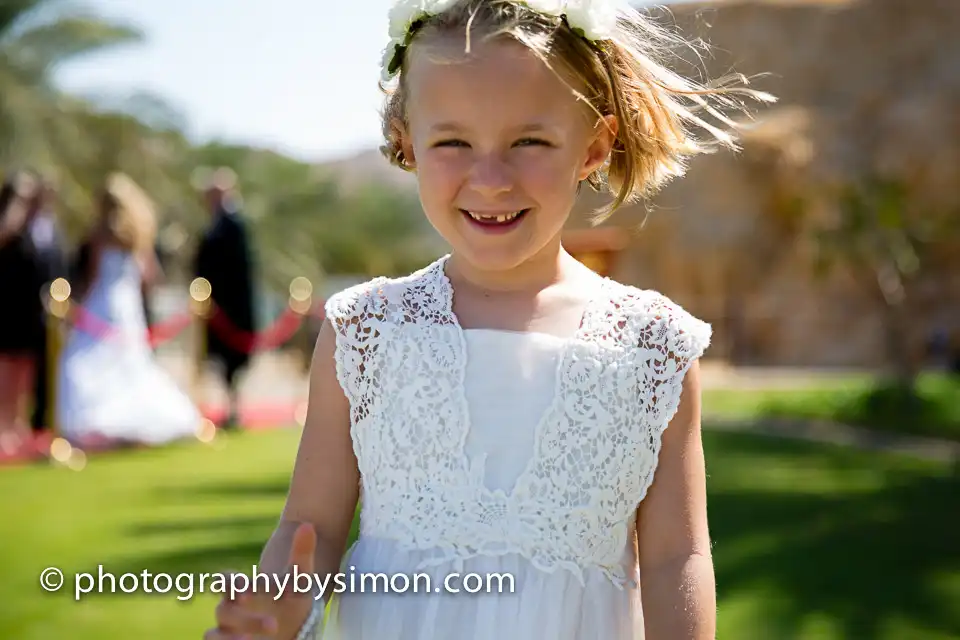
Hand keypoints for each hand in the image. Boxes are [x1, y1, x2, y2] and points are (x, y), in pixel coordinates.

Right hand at [205, 523, 317, 638]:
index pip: (226, 581)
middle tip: (275, 625)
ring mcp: (227, 630)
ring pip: (214, 633)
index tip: (248, 592)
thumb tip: (308, 525)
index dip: (232, 585)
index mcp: (242, 589)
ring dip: (229, 638)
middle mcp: (230, 609)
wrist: (293, 625)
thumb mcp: (299, 579)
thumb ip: (301, 553)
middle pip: (225, 611)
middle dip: (248, 619)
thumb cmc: (291, 599)